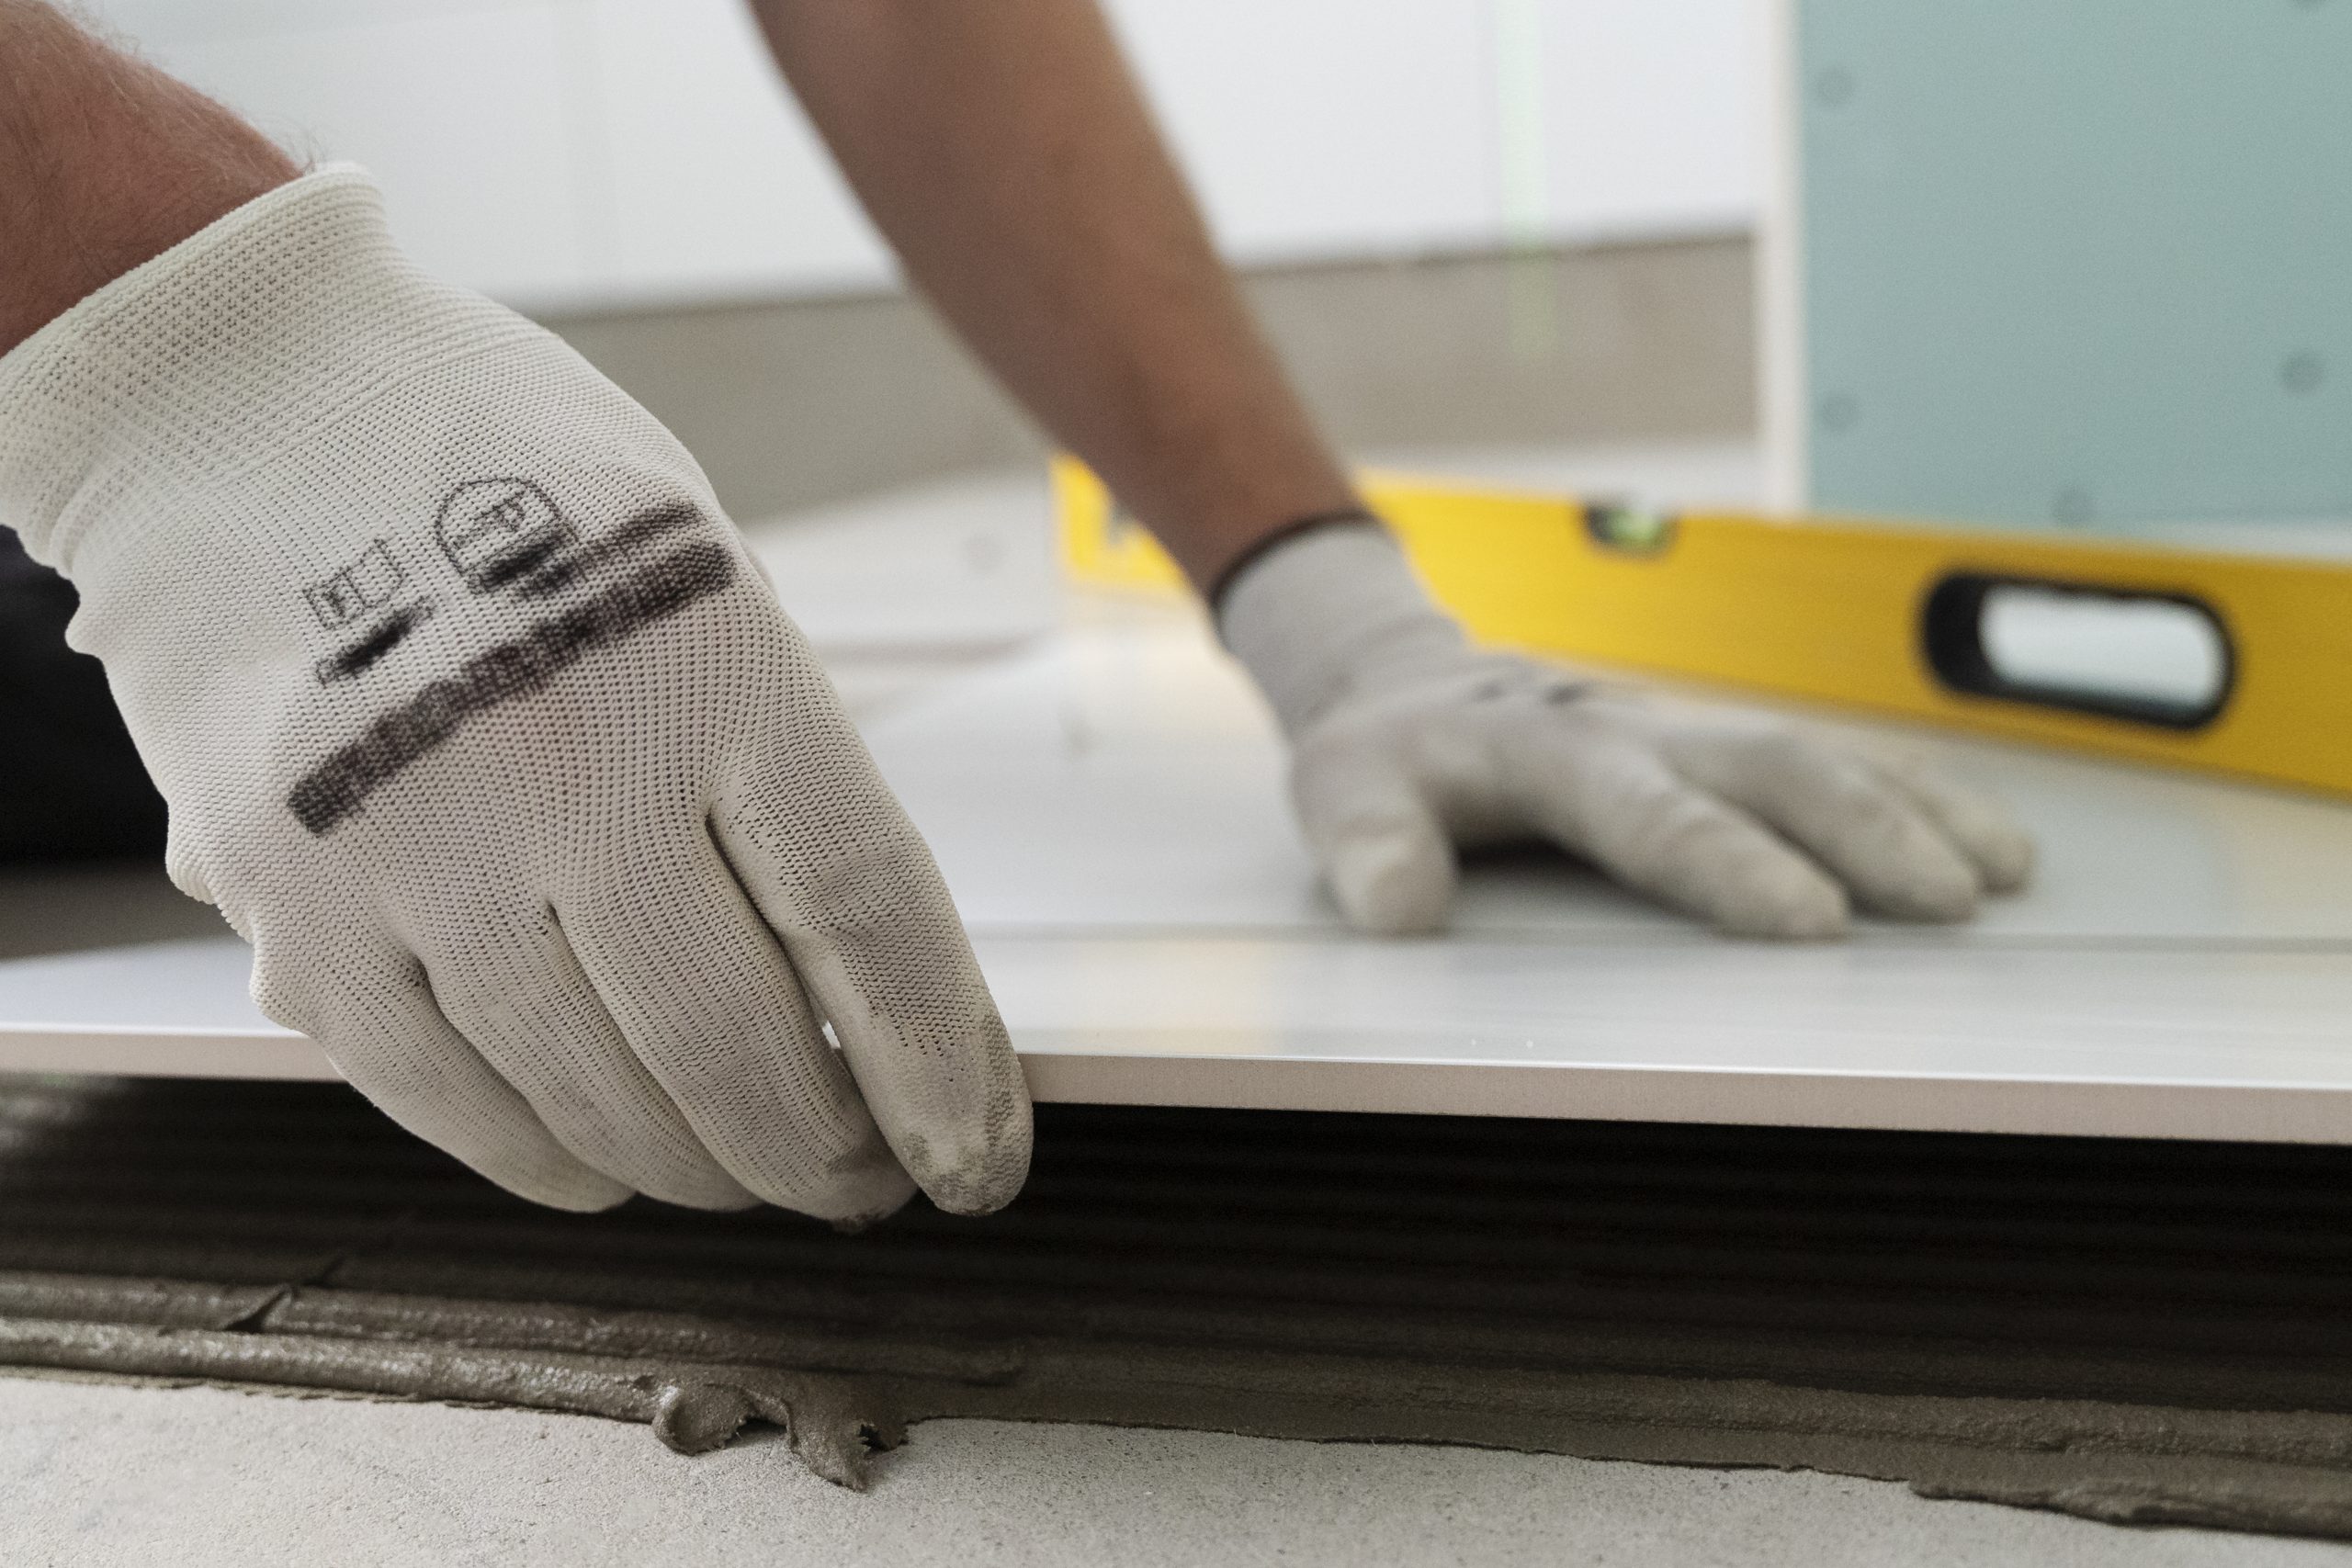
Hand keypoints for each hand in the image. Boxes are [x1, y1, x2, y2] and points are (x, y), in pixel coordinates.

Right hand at [0, 167, 1029, 1218]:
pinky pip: (451, 1105)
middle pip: (738, 1050)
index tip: (976, 1154)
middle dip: (825, 1156)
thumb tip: (859, 984)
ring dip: (700, 1170)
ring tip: (747, 1167)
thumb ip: (777, 767)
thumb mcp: (705, 570)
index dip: (944, 1069)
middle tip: (865, 1178)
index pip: (869, 920)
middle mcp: (557, 765)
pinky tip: (607, 1162)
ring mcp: (409, 852)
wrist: (237, 401)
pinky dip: (551, 1158)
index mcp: (705, 660)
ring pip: (599, 1107)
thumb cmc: (507, 479)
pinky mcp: (291, 914)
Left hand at [1219, 524, 2032, 936]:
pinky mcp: (1723, 745)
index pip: (1652, 813)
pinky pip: (1837, 758)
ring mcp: (1691, 730)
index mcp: (1549, 750)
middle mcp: (1640, 731)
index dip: (1732, 864)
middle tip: (1945, 903)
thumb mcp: (1340, 794)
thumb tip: (1396, 907)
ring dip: (1916, 811)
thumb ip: (1365, 845)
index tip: (1809, 920)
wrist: (1416, 686)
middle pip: (1770, 768)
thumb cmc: (1387, 757)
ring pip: (1824, 754)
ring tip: (1998, 876)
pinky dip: (1920, 796)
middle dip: (1865, 830)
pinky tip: (1991, 844)